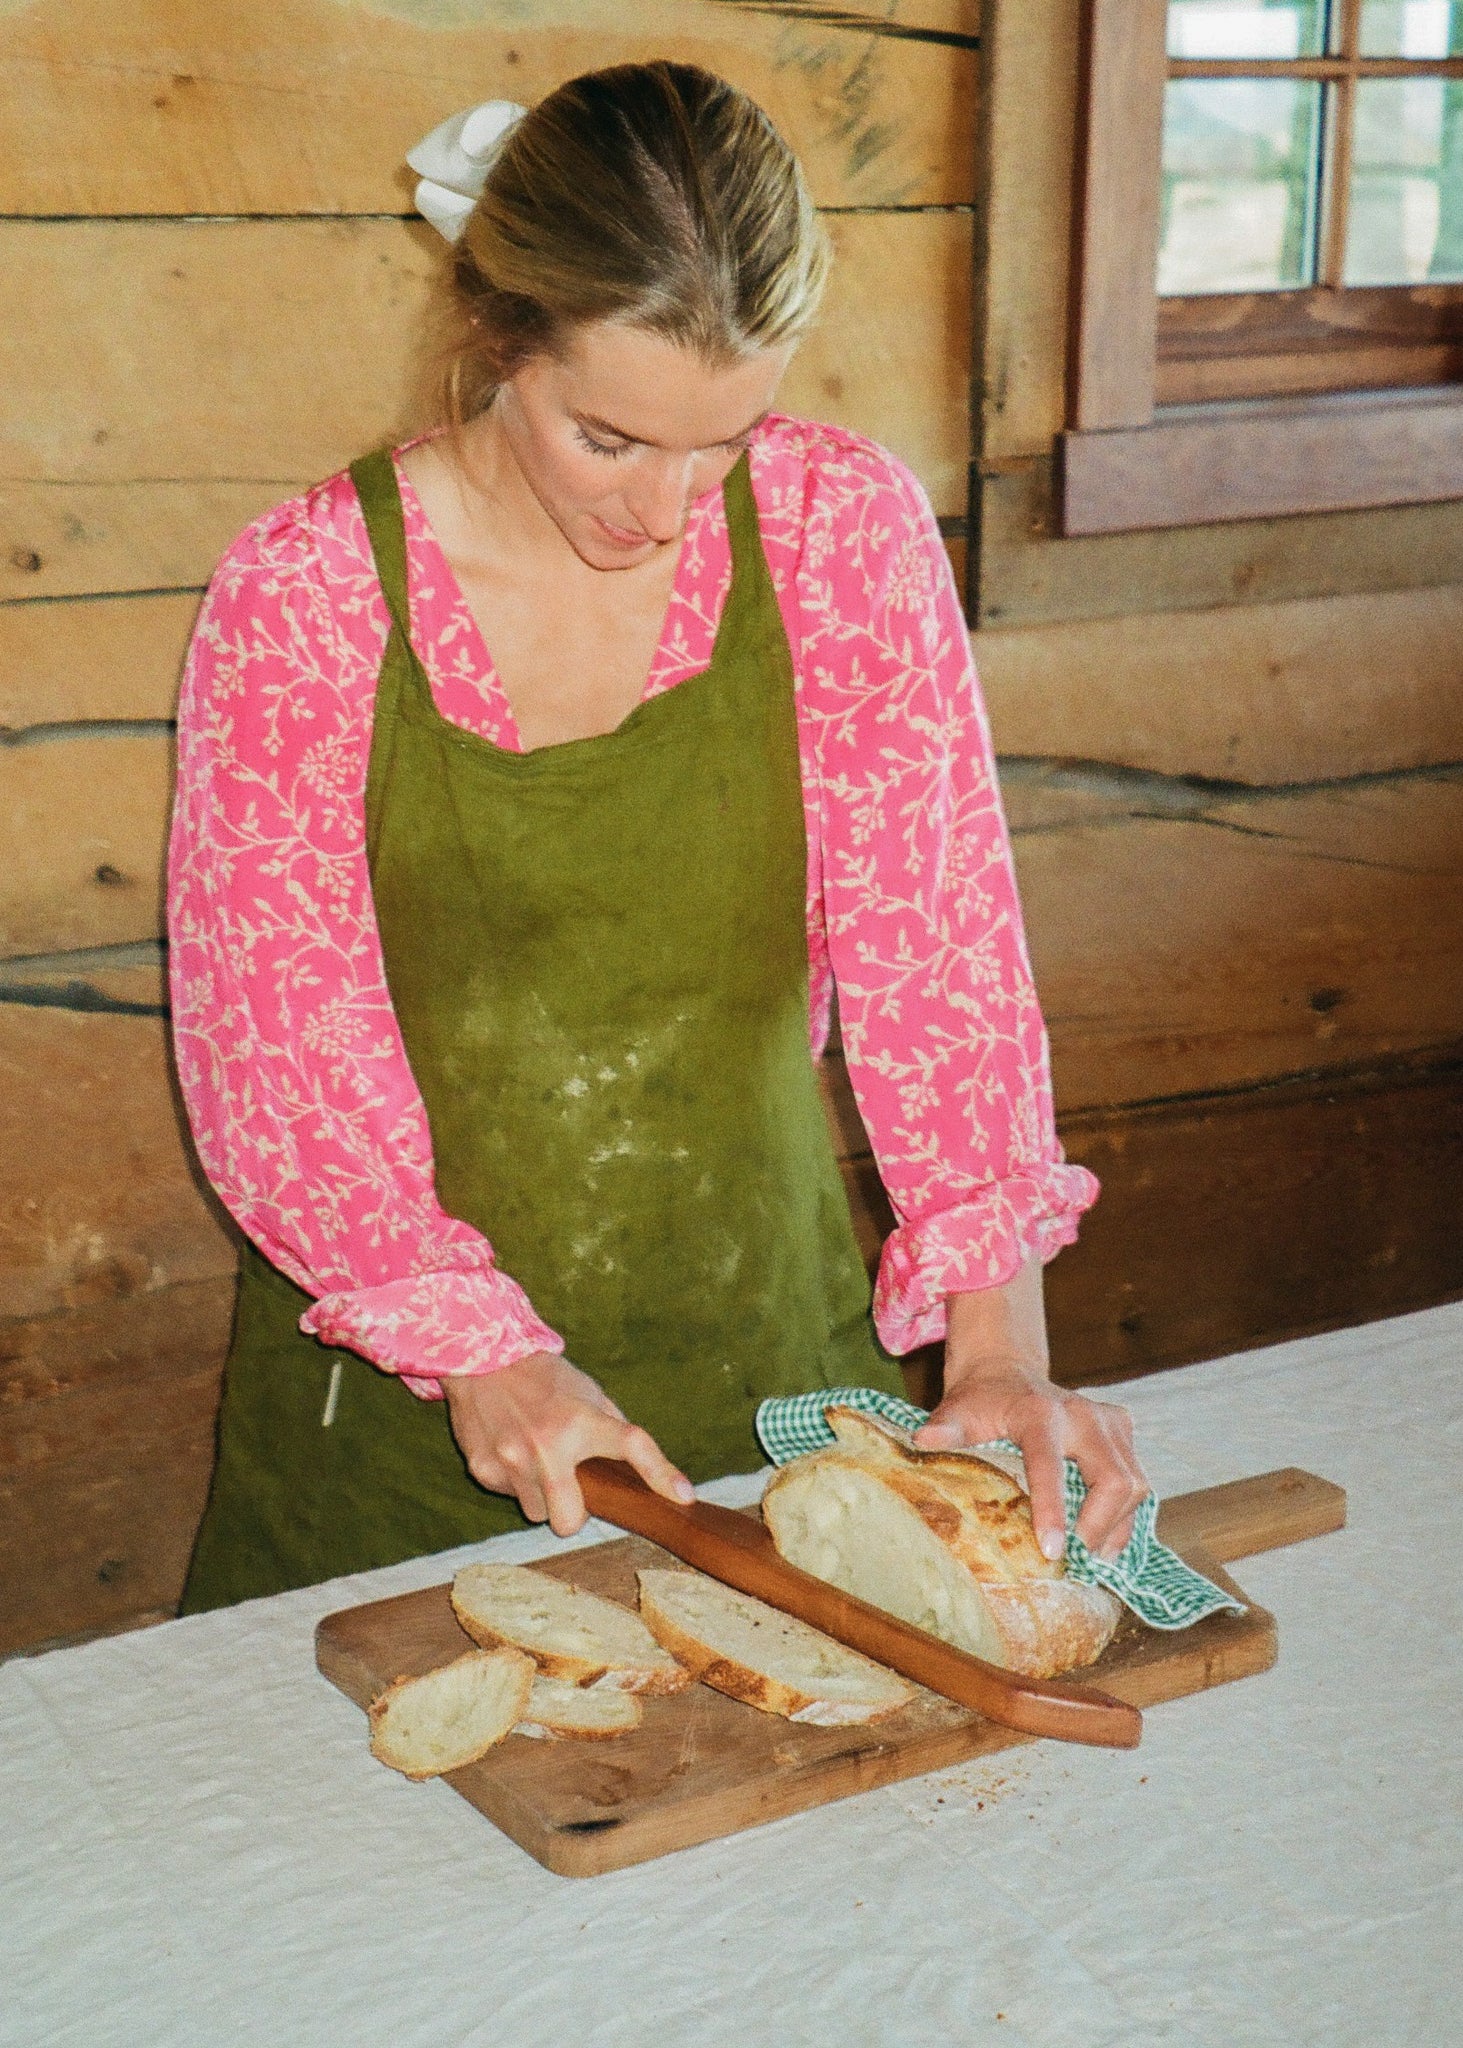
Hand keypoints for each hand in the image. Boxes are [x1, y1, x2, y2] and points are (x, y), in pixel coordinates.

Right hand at [443, 1351, 693, 1536]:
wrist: (482, 1359)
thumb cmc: (542, 1378)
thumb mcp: (586, 1392)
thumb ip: (611, 1428)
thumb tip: (641, 1467)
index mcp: (582, 1420)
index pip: (632, 1446)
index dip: (661, 1474)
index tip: (683, 1495)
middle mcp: (547, 1444)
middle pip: (569, 1520)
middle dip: (572, 1515)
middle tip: (571, 1490)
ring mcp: (512, 1460)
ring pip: (536, 1512)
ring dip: (541, 1496)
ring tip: (534, 1460)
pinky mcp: (483, 1469)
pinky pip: (508, 1495)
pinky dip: (513, 1482)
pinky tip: (510, 1451)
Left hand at [914, 1362, 1148, 1562]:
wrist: (1006, 1372)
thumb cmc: (980, 1401)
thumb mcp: (957, 1410)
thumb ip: (945, 1428)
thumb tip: (923, 1443)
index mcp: (1040, 1412)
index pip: (1051, 1464)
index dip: (1053, 1510)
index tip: (1051, 1551)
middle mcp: (1083, 1414)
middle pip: (1115, 1479)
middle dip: (1099, 1527)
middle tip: (1076, 1562)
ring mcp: (1110, 1421)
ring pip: (1135, 1484)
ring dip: (1116, 1527)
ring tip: (1091, 1559)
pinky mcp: (1123, 1431)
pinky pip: (1138, 1482)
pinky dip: (1124, 1517)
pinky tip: (1104, 1540)